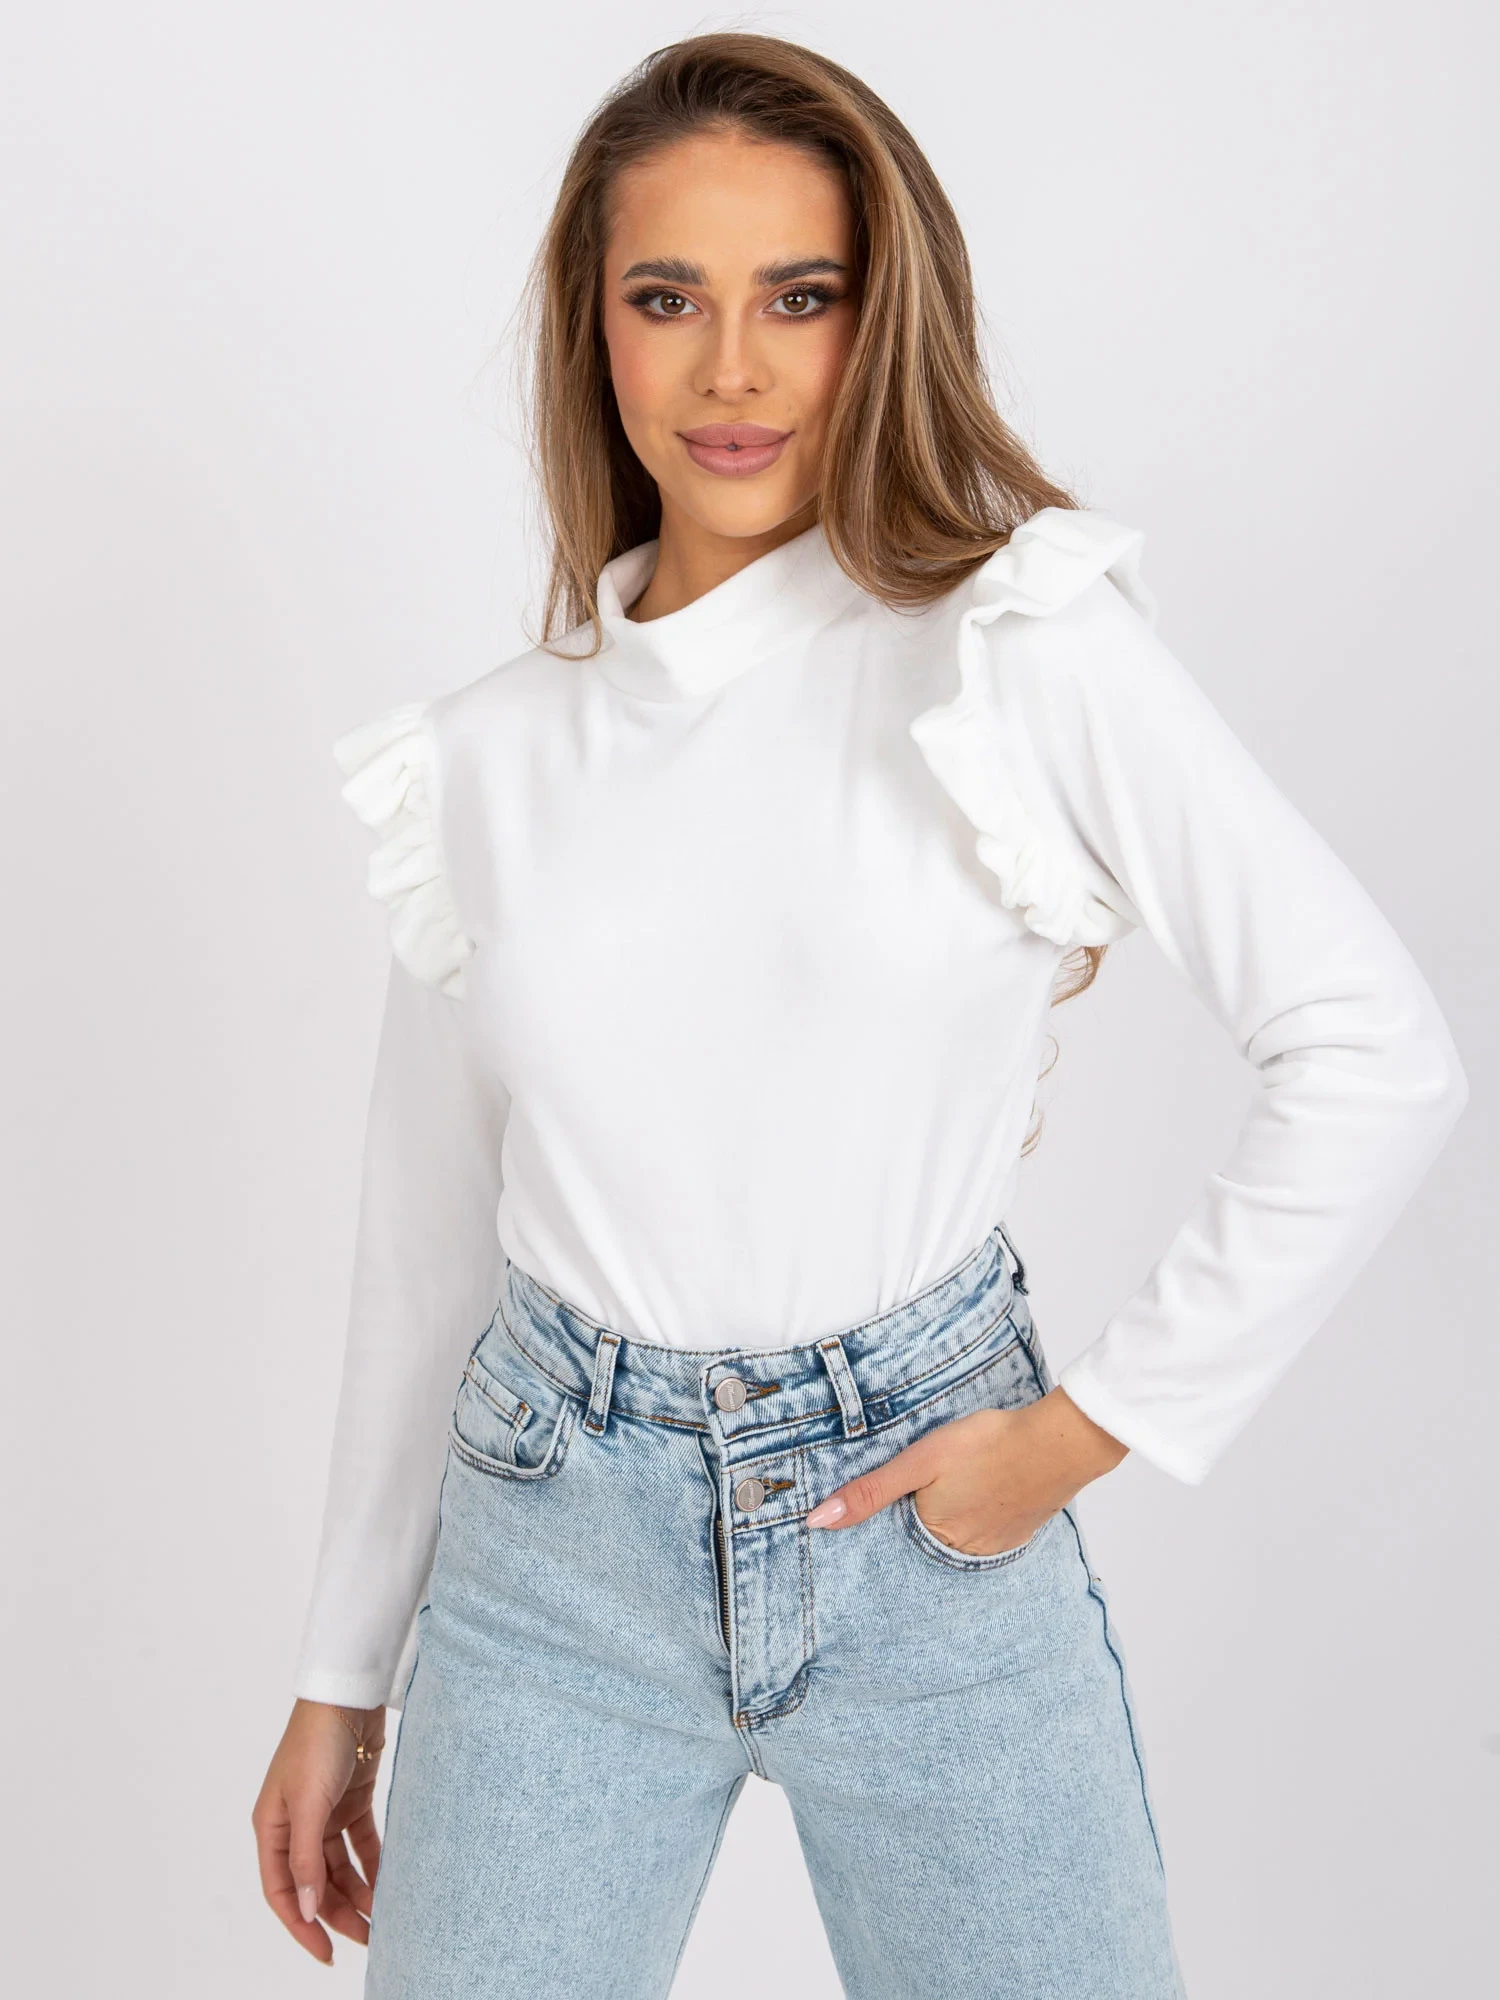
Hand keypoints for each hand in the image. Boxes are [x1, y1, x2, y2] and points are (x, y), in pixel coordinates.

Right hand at [251, 1699, 385, 1965]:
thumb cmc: (318, 1742)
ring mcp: (324, 1813)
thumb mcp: (309, 1803)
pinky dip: (373, 1863)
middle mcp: (295, 1824)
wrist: (348, 1694)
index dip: (302, 1925)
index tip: (326, 1953)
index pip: (282, 1891)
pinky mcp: (351, 1800)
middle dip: (338, 1913)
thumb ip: (307, 1859)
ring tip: (383, 1916)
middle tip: (368, 1938)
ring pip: (340, 1867)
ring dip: (359, 1891)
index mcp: (272, 1828)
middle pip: (315, 1883)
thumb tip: (309, 1910)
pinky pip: (361, 1843)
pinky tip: (389, 1881)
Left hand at [805, 1387, 1127, 1555]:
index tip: (884, 1501)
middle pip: (927, 1536)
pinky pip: (988, 1527)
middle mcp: (965, 1551)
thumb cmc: (988, 1446)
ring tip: (953, 1485)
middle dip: (919, 1516)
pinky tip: (981, 1488)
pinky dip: (980, 1511)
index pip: (893, 1537)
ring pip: (959, 1532)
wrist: (1059, 1442)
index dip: (886, 1517)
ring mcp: (996, 1543)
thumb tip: (817, 1522)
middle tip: (925, 1484)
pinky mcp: (1021, 1529)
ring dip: (951, 1514)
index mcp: (935, 1537)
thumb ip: (870, 1492)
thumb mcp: (919, 1462)